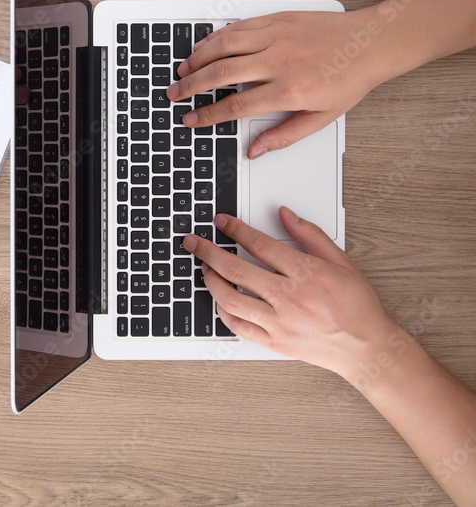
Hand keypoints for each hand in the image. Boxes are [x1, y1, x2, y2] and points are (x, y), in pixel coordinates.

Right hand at [166, 9, 387, 158]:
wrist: (372, 42)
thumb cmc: (350, 78)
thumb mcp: (321, 118)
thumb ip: (284, 135)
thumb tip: (255, 150)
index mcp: (289, 90)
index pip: (236, 106)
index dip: (208, 115)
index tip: (192, 119)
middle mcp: (279, 61)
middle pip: (220, 74)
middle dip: (191, 86)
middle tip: (174, 94)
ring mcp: (277, 37)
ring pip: (224, 46)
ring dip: (197, 59)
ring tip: (182, 70)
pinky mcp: (278, 19)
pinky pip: (238, 27)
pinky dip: (216, 37)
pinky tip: (204, 46)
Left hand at [182, 208, 400, 378]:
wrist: (367, 348)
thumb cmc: (357, 306)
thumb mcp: (341, 262)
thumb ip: (310, 235)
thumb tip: (285, 214)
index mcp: (306, 273)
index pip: (259, 244)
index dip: (234, 229)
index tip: (221, 222)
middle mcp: (289, 297)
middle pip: (236, 269)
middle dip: (208, 252)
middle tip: (194, 243)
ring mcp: (279, 322)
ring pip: (231, 299)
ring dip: (211, 281)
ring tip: (204, 269)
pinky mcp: (274, 342)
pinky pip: (239, 326)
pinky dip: (223, 312)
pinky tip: (219, 300)